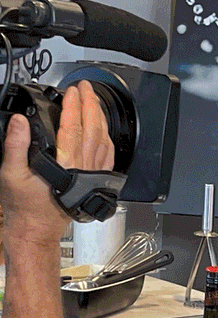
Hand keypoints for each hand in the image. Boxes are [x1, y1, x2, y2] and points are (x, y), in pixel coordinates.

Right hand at [0, 82, 112, 245]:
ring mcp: (91, 174)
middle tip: (85, 88)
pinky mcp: (94, 180)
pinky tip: (103, 130)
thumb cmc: (25, 207)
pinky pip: (106, 155)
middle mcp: (83, 167)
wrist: (37, 229)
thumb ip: (15, 146)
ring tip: (93, 101)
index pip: (73, 127)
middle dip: (90, 105)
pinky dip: (106, 138)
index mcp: (65, 164)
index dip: (74, 106)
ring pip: (103, 140)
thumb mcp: (11, 174)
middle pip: (92, 129)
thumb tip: (20, 122)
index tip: (72, 91)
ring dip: (99, 118)